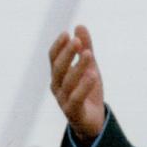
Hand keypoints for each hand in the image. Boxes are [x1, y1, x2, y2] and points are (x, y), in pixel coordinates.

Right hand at [49, 25, 105, 144]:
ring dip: (78, 67)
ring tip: (89, 54)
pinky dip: (84, 87)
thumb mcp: (89, 66)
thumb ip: (86, 48)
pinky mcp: (73, 112)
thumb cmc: (87, 90)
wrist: (93, 120)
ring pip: (68, 82)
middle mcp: (57, 86)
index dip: (58, 46)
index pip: (53, 58)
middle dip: (67, 54)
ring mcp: (63, 100)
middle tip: (76, 41)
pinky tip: (93, 75)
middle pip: (58, 68)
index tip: (67, 33)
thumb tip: (79, 26)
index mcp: (58, 74)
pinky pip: (76, 98)